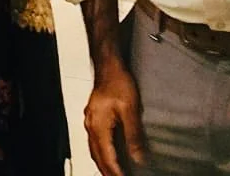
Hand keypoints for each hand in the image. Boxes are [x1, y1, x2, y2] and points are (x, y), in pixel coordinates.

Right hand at [84, 56, 146, 175]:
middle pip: (97, 157)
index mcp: (98, 126)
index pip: (107, 157)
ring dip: (104, 164)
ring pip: (95, 150)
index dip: (116, 172)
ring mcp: (91, 121)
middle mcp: (91, 125)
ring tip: (115, 173)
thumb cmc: (118, 81)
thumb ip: (134, 135)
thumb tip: (138, 157)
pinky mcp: (94, 118)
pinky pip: (96, 142)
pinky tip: (110, 155)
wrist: (108, 64)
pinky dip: (103, 153)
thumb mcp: (130, 109)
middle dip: (108, 172)